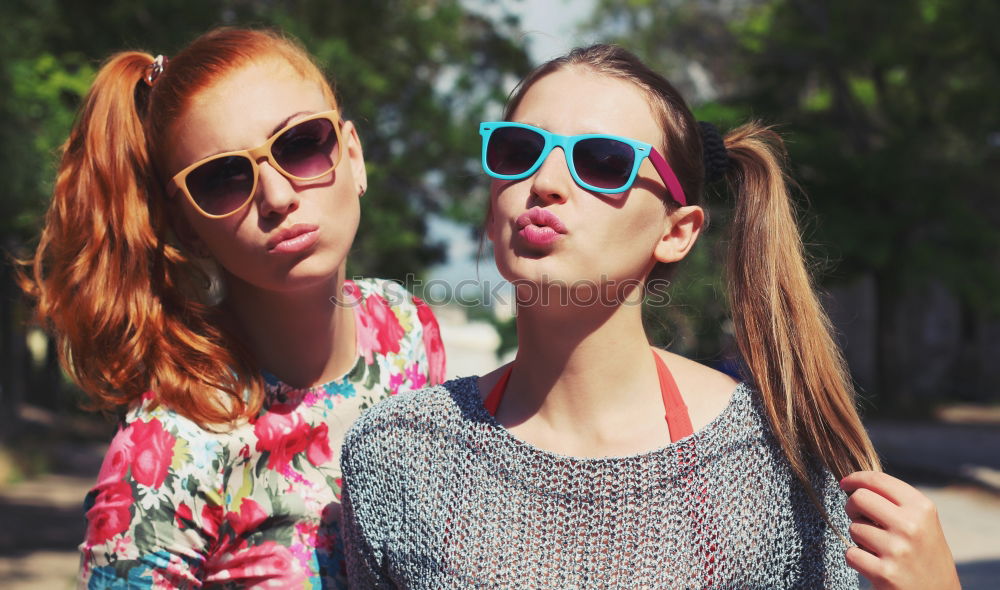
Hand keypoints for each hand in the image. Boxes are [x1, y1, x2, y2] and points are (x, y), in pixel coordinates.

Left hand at [841, 471, 960, 589]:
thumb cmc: (924, 555)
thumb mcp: (923, 523)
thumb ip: (897, 503)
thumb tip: (857, 483)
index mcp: (922, 508)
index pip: (879, 480)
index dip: (856, 479)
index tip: (846, 484)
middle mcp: (911, 526)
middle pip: (859, 498)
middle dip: (853, 507)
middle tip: (859, 518)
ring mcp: (898, 549)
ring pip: (854, 528)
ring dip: (859, 538)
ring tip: (877, 548)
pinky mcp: (885, 573)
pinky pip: (851, 554)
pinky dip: (857, 559)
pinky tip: (873, 565)